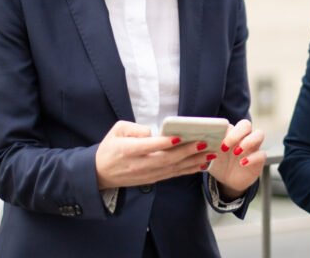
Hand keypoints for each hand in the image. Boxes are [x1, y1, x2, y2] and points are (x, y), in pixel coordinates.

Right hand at [95, 121, 209, 188]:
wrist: (100, 173)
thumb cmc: (110, 147)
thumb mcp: (117, 130)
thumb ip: (135, 129)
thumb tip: (153, 132)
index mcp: (128, 150)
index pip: (148, 147)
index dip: (163, 143)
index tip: (178, 137)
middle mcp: (139, 164)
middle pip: (166, 159)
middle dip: (187, 151)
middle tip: (204, 142)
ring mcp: (147, 174)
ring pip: (173, 168)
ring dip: (193, 161)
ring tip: (210, 153)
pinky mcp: (153, 179)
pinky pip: (173, 174)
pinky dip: (188, 170)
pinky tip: (202, 164)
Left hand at [207, 119, 265, 199]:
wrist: (228, 181)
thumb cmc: (218, 163)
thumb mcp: (210, 156)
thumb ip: (205, 148)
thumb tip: (195, 142)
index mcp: (230, 133)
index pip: (230, 124)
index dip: (223, 130)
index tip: (215, 141)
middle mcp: (243, 137)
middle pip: (246, 124)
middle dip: (236, 133)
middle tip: (225, 146)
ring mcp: (253, 147)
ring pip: (259, 134)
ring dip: (248, 141)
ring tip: (236, 152)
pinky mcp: (259, 159)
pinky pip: (262, 154)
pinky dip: (252, 158)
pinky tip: (242, 163)